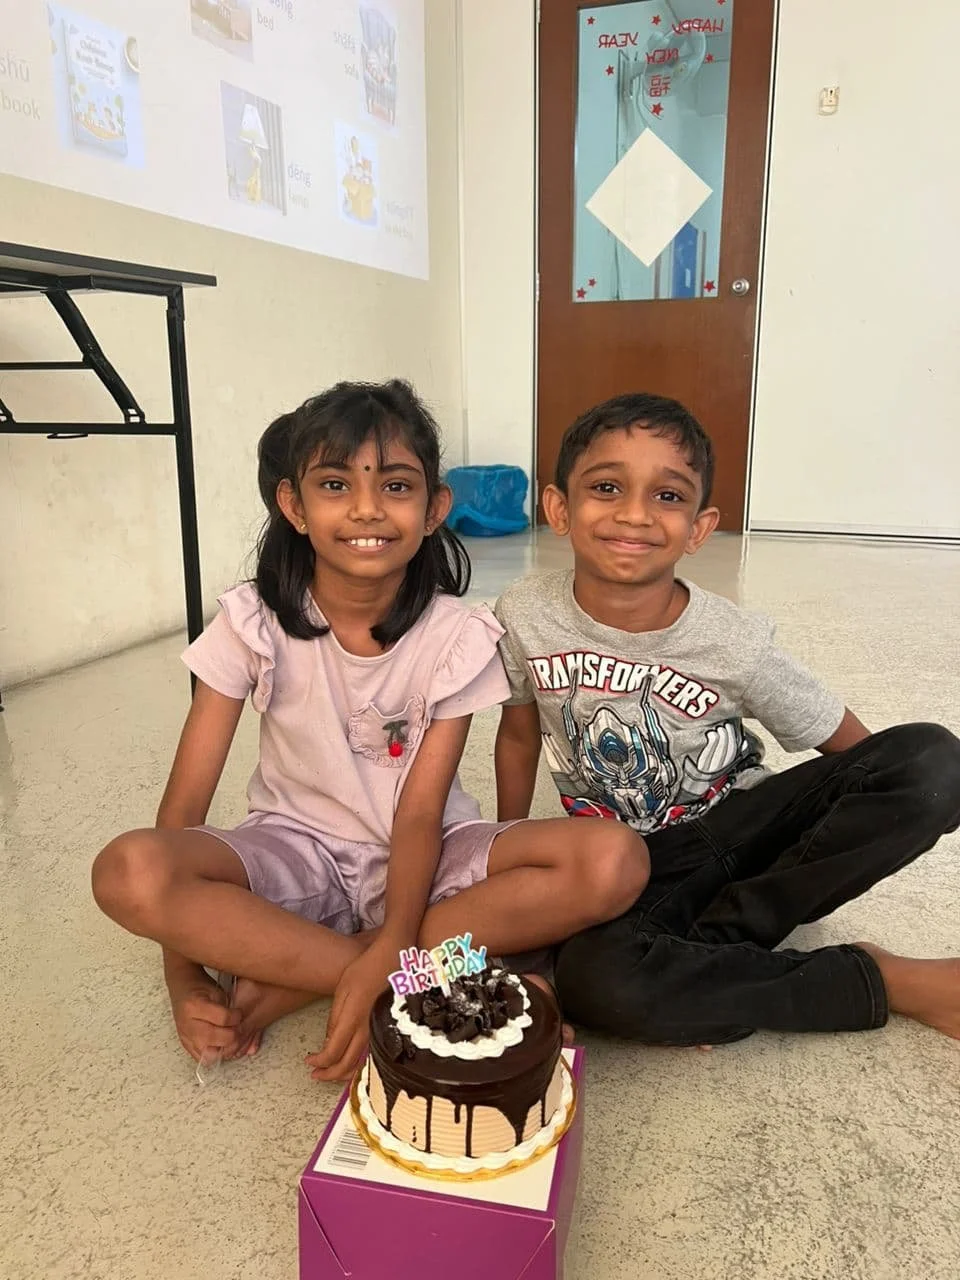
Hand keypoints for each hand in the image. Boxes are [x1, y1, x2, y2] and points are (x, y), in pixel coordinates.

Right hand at [171, 981, 249, 1063]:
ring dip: (224, 1048)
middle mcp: (187, 1024)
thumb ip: (227, 1008)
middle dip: (232, 1034)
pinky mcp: (185, 1045)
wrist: (182, 989)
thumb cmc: (200, 988)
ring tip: (229, 1037)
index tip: (239, 1014)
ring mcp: (185, 1037)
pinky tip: (220, 1044)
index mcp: (194, 1006)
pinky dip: (214, 1055)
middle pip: (216, 1038)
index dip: (236, 1017)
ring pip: (209, 1053)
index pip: (223, 1018)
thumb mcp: (216, 991)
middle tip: (237, 1028)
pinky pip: (202, 1059)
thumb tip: (240, 1023)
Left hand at [305, 943, 395, 1081]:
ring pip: (361, 1064)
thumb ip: (335, 1016)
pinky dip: (358, 1065)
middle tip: (315, 1073)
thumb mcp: (344, 988)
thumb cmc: (368, 969)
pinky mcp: (387, 1030)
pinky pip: (371, 1056)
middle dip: (328, 1074)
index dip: (319, 1062)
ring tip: (330, 1072)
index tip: (309, 1061)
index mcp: (354, 1018)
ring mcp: (380, 1032)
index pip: (333, 1052)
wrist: (395, 959)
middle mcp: (368, 1030)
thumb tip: (328, 1041)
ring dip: (343, 1073)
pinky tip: (351, 1063)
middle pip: (347, 1065)